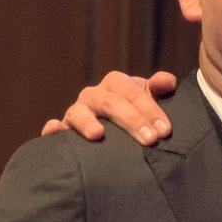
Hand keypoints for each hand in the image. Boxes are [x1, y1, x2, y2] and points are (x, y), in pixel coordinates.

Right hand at [41, 71, 178, 144]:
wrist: (115, 129)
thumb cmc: (136, 112)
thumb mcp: (150, 98)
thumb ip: (159, 88)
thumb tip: (168, 82)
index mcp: (116, 84)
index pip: (133, 92)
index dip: (150, 110)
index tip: (165, 130)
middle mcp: (94, 95)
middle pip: (111, 103)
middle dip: (132, 120)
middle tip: (150, 140)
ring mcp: (77, 112)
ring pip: (79, 113)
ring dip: (88, 123)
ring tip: (98, 135)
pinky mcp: (64, 130)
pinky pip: (55, 128)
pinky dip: (53, 129)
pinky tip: (53, 132)